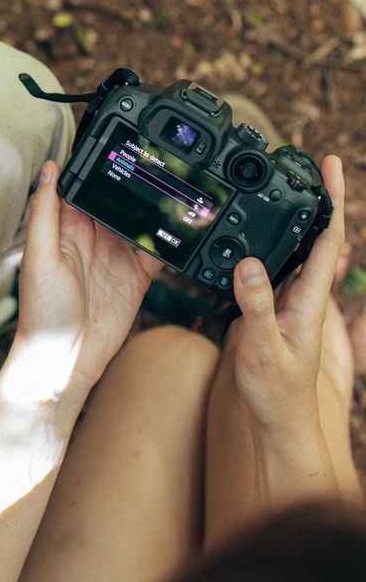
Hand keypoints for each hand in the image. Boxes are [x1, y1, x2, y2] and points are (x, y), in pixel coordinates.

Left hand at [16, 161, 160, 393]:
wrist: (65, 361)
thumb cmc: (42, 313)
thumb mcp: (39, 258)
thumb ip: (45, 213)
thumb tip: (51, 169)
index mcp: (66, 226)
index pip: (85, 185)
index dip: (98, 164)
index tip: (116, 141)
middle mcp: (93, 236)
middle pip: (118, 198)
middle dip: (136, 180)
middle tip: (160, 157)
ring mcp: (117, 255)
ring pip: (141, 220)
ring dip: (156, 206)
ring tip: (179, 184)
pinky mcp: (137, 275)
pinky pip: (159, 251)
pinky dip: (172, 238)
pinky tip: (185, 224)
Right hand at [231, 155, 345, 436]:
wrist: (279, 419)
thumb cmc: (275, 390)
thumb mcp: (262, 347)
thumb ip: (255, 306)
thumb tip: (249, 263)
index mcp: (309, 299)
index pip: (328, 239)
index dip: (331, 200)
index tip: (329, 165)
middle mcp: (305, 295)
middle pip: (318, 235)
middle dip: (319, 197)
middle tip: (310, 162)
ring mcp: (292, 301)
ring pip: (300, 249)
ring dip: (298, 217)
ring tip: (288, 186)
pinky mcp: (275, 308)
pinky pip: (279, 266)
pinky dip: (274, 242)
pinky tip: (259, 235)